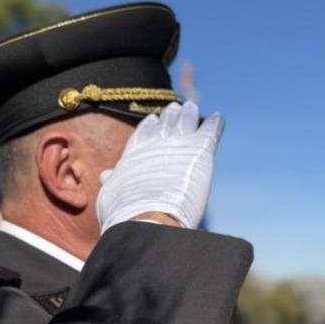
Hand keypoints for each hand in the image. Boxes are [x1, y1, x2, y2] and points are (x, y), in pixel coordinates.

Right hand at [96, 101, 223, 231]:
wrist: (147, 216)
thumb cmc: (125, 213)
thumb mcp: (110, 195)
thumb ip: (112, 182)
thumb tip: (105, 175)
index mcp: (134, 154)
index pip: (143, 134)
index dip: (149, 126)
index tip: (153, 119)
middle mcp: (155, 144)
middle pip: (165, 124)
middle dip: (170, 115)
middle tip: (176, 107)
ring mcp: (178, 144)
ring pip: (186, 121)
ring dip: (189, 114)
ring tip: (192, 107)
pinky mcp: (200, 149)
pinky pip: (210, 130)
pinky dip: (215, 123)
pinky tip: (218, 118)